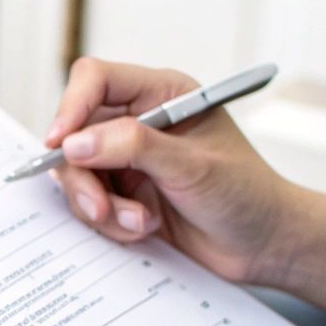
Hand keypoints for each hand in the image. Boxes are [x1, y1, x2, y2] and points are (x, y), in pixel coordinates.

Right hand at [47, 58, 325, 314]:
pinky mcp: (123, 194)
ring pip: (76, 173)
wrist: (264, 246)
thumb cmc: (247, 195)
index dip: (71, 106)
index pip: (96, 79)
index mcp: (162, 94)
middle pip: (75, 133)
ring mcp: (127, 160)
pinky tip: (142, 229)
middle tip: (101, 208)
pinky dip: (109, 223)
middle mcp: (138, 122)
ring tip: (138, 223)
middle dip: (83, 176)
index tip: (60, 144)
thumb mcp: (192, 166)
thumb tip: (75, 143)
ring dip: (100, 206)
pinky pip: (88, 203)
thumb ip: (133, 148)